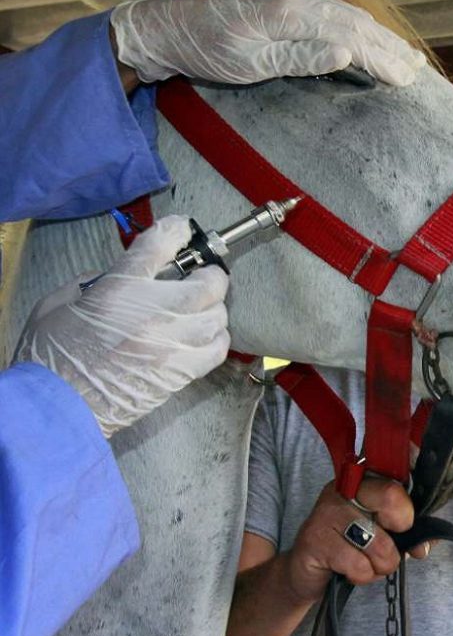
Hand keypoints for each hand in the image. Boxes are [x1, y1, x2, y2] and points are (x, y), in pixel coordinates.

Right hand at [15, 215, 229, 435]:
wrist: (58, 406)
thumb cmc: (52, 353)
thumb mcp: (62, 301)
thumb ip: (99, 281)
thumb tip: (127, 275)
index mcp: (120, 289)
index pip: (160, 245)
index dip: (177, 230)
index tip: (182, 229)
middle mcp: (154, 313)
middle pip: (208, 283)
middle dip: (210, 275)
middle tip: (201, 276)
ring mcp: (172, 345)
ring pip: (218, 316)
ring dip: (213, 308)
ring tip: (199, 309)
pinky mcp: (180, 373)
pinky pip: (217, 349)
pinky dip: (216, 339)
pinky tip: (203, 336)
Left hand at [110, 0, 425, 85]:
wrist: (168, 28)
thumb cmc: (205, 50)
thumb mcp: (250, 64)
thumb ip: (299, 58)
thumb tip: (345, 54)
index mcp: (288, 13)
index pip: (348, 36)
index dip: (380, 58)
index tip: (405, 79)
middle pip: (354, 23)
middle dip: (389, 48)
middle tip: (417, 72)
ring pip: (347, 16)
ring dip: (380, 37)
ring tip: (407, 57)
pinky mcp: (287, 1)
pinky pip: (333, 13)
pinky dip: (359, 27)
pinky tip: (371, 37)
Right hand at [284, 479, 425, 602]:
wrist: (306, 574)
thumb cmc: (350, 549)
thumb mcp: (384, 536)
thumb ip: (408, 534)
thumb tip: (424, 545)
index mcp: (365, 480)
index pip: (399, 479)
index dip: (409, 508)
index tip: (404, 527)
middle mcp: (345, 488)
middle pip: (392, 497)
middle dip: (399, 532)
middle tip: (386, 546)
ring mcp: (327, 511)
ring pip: (380, 543)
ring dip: (380, 565)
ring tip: (363, 562)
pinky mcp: (315, 538)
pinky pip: (359, 564)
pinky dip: (361, 576)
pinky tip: (346, 570)